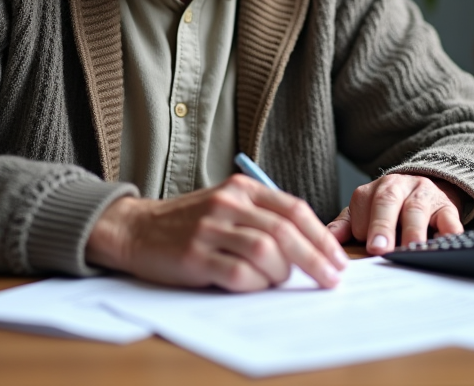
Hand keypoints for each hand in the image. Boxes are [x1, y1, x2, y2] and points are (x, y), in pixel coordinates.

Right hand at [85, 174, 347, 291]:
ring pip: (266, 252)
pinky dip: (254, 284)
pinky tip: (254, 285)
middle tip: (330, 279)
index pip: (294, 209)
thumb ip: (262, 216)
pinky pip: (238, 273)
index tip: (338, 259)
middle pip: (286, 231)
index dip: (322, 236)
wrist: (136, 228)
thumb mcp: (227, 204)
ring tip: (281, 281)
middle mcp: (228, 203)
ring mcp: (210, 228)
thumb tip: (310, 246)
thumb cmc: (190, 222)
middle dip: (315, 259)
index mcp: (242, 188)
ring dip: (282, 273)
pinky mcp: (194, 255)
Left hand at [326, 175, 465, 254]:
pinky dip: (448, 231)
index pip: (363, 204)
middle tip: (379, 249)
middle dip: (382, 225)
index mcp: (374, 189)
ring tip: (411, 249)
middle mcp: (399, 185)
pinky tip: (444, 244)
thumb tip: (329, 239)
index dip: (363, 226)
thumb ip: (347, 225)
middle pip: (388, 201)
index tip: (366, 247)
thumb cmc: (390, 210)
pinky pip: (449, 218)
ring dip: (413, 230)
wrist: (426, 193)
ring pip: (417, 208)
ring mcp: (424, 194)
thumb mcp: (366, 213)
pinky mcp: (447, 207)